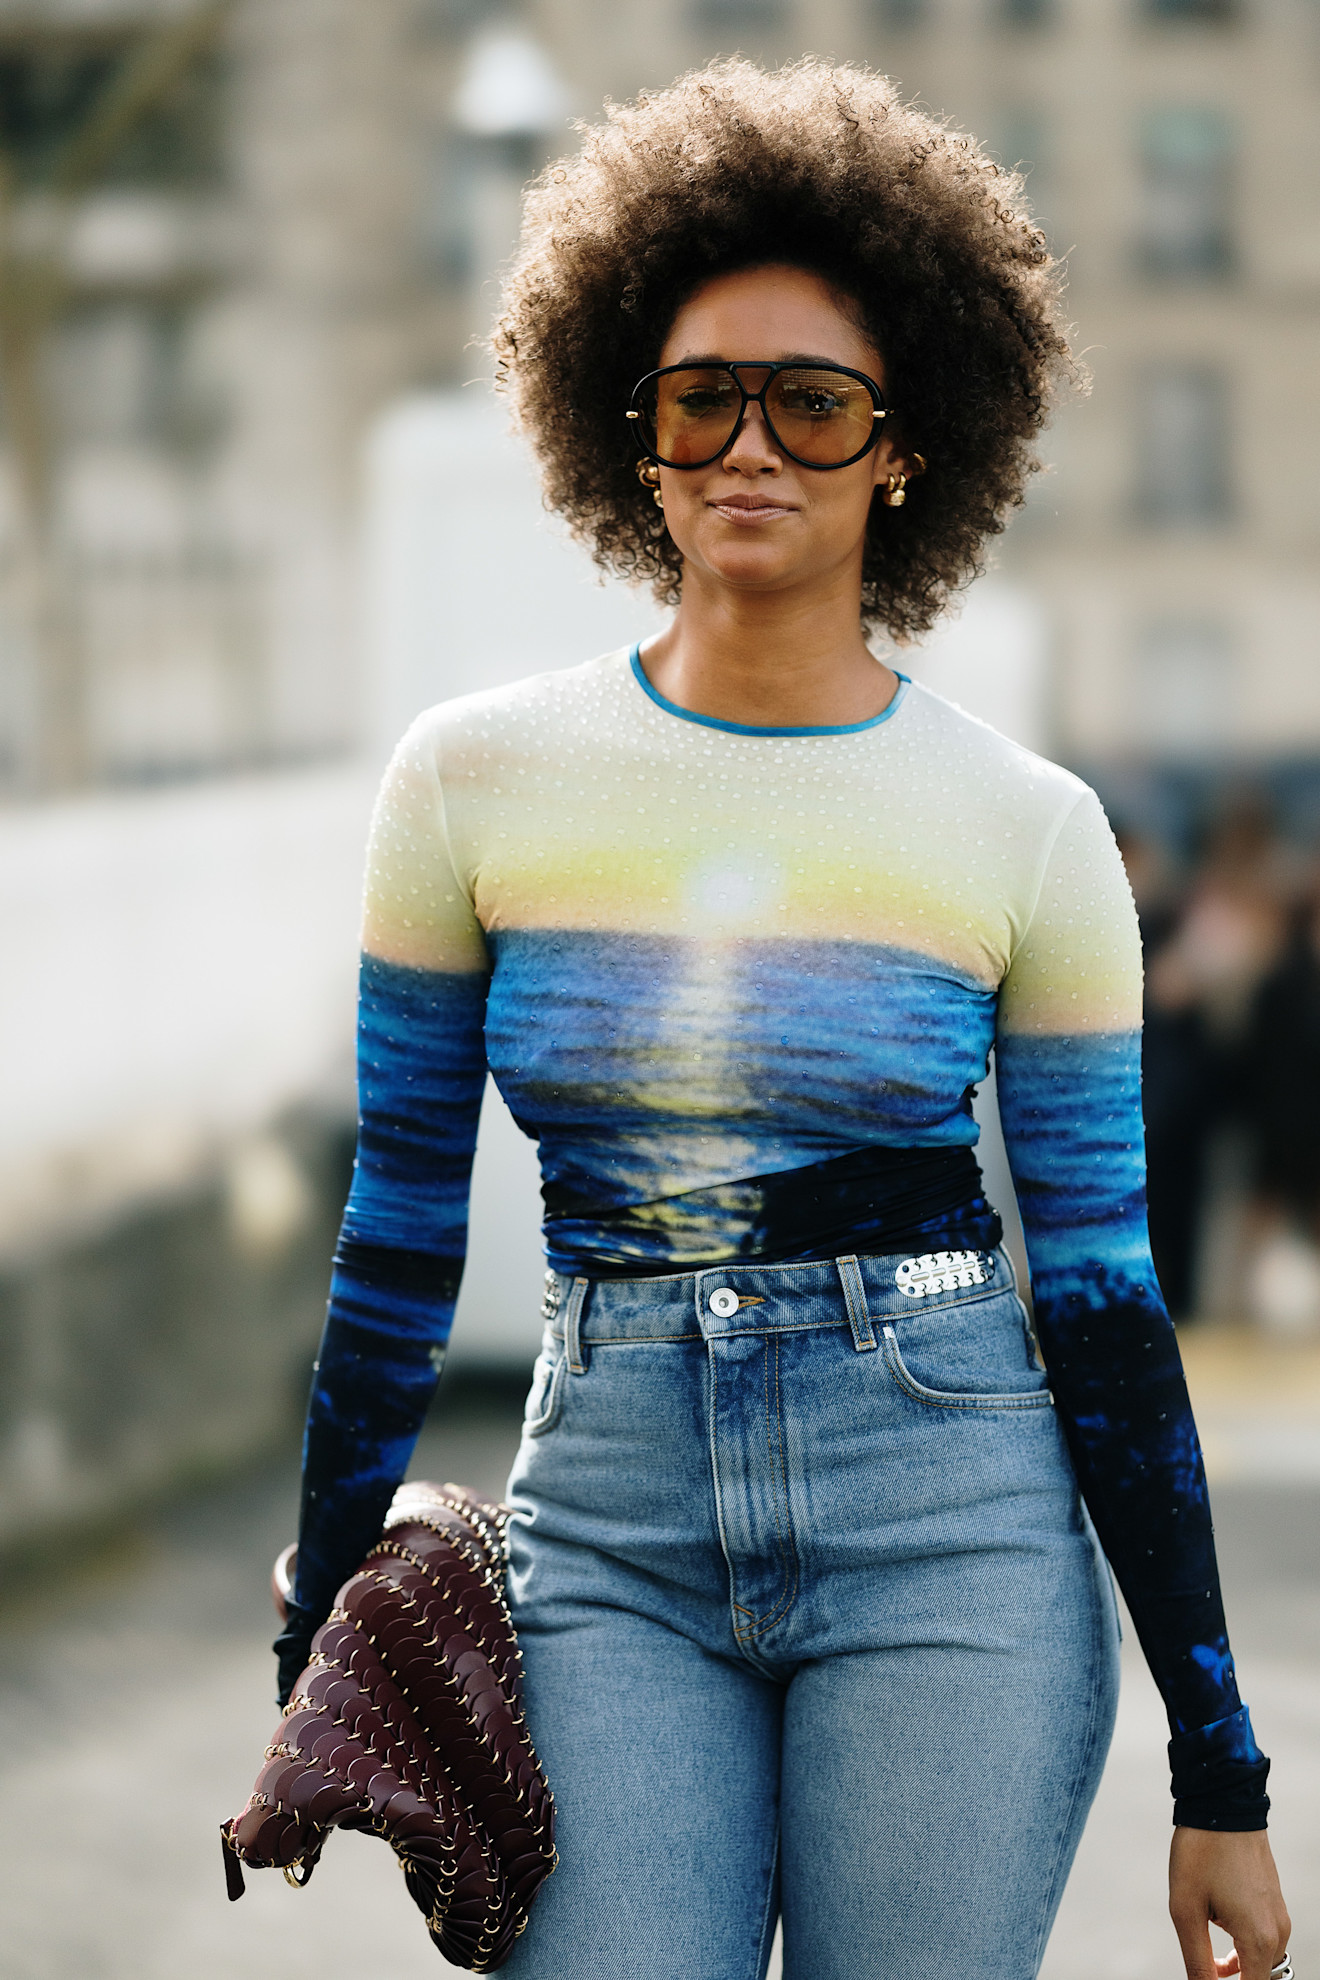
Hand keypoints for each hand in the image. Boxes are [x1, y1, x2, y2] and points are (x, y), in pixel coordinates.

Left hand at [1169, 1827, 1290, 1979]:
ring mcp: (1279, 1916)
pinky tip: (1218, 1942)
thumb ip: (1197, 1961)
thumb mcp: (1186, 1910)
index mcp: (1259, 1938)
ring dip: (1239, 1971)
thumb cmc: (1201, 1852)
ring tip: (1208, 1961)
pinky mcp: (1274, 1903)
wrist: (1222, 1802)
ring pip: (1263, 1963)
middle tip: (1204, 1974)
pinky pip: (1264, 1942)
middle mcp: (1278, 1931)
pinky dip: (1245, 1952)